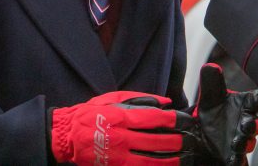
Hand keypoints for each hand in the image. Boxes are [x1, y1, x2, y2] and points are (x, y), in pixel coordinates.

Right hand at [50, 91, 197, 164]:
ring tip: (184, 158)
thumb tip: (164, 102)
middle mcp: (122, 137)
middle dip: (177, 142)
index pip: (154, 119)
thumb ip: (139, 99)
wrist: (67, 136)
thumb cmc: (90, 114)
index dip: (173, 120)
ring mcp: (119, 156)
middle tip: (190, 142)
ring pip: (151, 161)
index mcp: (122, 117)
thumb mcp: (112, 99)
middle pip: (157, 142)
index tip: (184, 121)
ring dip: (170, 161)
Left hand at [191, 64, 257, 165]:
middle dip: (253, 124)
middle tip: (248, 124)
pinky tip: (234, 160)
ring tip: (237, 142)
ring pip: (248, 142)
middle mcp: (245, 123)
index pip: (255, 100)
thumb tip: (210, 67)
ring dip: (245, 142)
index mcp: (244, 106)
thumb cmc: (213, 112)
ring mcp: (241, 141)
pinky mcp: (233, 157)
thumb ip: (211, 81)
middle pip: (254, 123)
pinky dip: (238, 161)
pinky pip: (239, 160)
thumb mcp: (209, 96)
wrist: (201, 135)